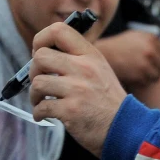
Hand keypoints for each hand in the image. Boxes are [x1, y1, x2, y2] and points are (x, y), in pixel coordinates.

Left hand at [29, 22, 127, 152]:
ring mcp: (77, 90)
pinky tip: (45, 115)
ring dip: (34, 95)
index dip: (41, 39)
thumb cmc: (108, 101)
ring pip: (38, 82)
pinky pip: (41, 107)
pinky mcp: (71, 111)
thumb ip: (77, 58)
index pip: (59, 30)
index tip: (38, 53)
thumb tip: (43, 55)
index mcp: (90, 55)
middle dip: (33, 71)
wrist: (126, 128)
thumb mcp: (100, 69)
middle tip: (40, 81)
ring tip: (41, 101)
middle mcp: (84, 68)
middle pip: (40, 56)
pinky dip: (38, 113)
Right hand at [95, 30, 159, 87]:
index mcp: (153, 41)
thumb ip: (156, 42)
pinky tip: (136, 73)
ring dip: (152, 75)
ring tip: (143, 69)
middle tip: (153, 66)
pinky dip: (143, 80)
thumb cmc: (121, 45)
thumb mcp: (140, 36)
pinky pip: (148, 82)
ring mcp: (145, 65)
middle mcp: (150, 52)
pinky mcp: (138, 76)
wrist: (105, 54)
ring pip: (158, 76)